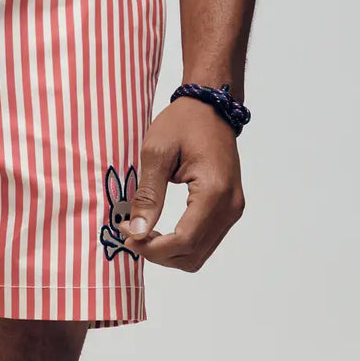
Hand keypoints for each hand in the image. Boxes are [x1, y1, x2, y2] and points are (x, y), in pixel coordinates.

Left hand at [121, 98, 245, 269]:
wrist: (211, 105)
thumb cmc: (183, 122)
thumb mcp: (157, 151)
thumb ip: (148, 194)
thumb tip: (137, 232)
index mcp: (214, 191)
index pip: (184, 241)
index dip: (152, 248)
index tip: (126, 235)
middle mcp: (230, 207)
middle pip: (193, 255)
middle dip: (158, 254)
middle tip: (130, 235)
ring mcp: (233, 209)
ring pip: (200, 254)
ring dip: (169, 252)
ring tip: (142, 233)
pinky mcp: (229, 208)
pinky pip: (205, 240)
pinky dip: (181, 243)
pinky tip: (160, 229)